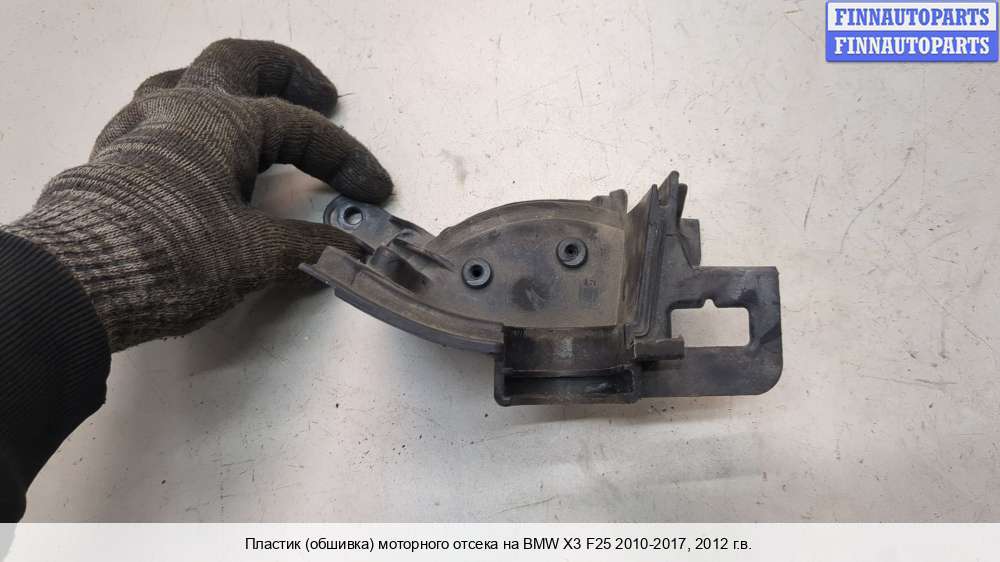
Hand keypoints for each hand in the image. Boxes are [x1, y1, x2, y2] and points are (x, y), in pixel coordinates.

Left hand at [6, 39, 391, 351]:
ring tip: (252, 112)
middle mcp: (177, 112)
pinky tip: (193, 155)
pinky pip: (152, 120)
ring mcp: (138, 132)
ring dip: (227, 91)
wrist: (81, 281)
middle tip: (320, 96)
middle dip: (287, 74)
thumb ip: (308, 246)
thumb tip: (349, 249)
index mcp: (220, 122)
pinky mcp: (113, 162)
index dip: (345, 157)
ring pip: (184, 82)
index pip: (299, 128)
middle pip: (238, 63)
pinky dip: (186, 127)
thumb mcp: (254, 253)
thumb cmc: (172, 253)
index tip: (373, 190)